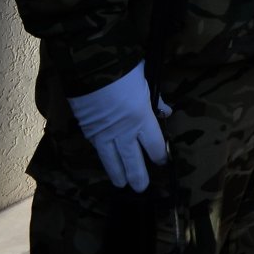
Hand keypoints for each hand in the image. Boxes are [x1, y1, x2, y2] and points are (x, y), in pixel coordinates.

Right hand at [68, 62, 167, 191]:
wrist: (91, 66)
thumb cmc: (125, 69)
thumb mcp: (148, 81)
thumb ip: (156, 101)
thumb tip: (166, 113)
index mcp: (142, 118)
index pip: (154, 145)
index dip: (159, 155)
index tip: (163, 161)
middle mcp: (123, 131)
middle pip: (132, 159)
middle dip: (138, 175)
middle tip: (141, 188)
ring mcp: (103, 133)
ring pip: (111, 159)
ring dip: (117, 173)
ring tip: (122, 184)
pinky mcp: (87, 130)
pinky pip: (97, 148)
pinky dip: (102, 157)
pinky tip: (105, 162)